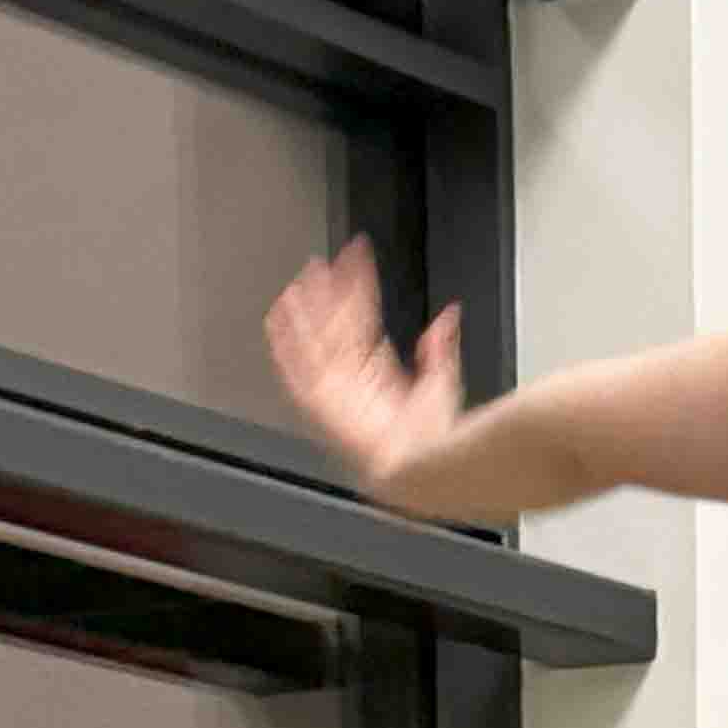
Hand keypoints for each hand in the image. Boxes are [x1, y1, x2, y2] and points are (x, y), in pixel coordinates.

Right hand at [266, 237, 467, 505]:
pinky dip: (284, 344)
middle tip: (318, 264)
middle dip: (325, 294)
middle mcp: (354, 382)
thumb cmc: (435, 441)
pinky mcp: (321, 403)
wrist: (422, 467)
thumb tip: (450, 316)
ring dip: (304, 312)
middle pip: (333, 326)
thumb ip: (442, 348)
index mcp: (377, 376)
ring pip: (314, 341)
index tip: (354, 261)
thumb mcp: (443, 383)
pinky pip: (296, 369)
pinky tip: (277, 318)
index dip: (357, 288)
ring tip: (298, 281)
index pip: (362, 321)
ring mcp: (336, 391)